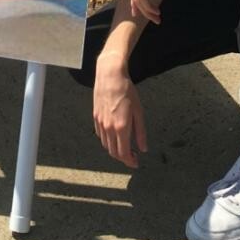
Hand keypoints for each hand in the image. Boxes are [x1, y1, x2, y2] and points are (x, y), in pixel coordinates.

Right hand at [93, 50, 147, 167]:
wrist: (110, 76)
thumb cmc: (127, 91)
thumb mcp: (139, 112)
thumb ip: (141, 132)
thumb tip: (143, 148)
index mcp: (121, 128)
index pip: (124, 153)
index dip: (130, 161)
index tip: (136, 163)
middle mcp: (108, 128)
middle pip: (114, 152)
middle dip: (123, 158)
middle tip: (132, 157)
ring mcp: (100, 123)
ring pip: (106, 145)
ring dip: (115, 150)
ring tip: (125, 147)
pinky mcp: (96, 117)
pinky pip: (101, 135)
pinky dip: (108, 141)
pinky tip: (115, 136)